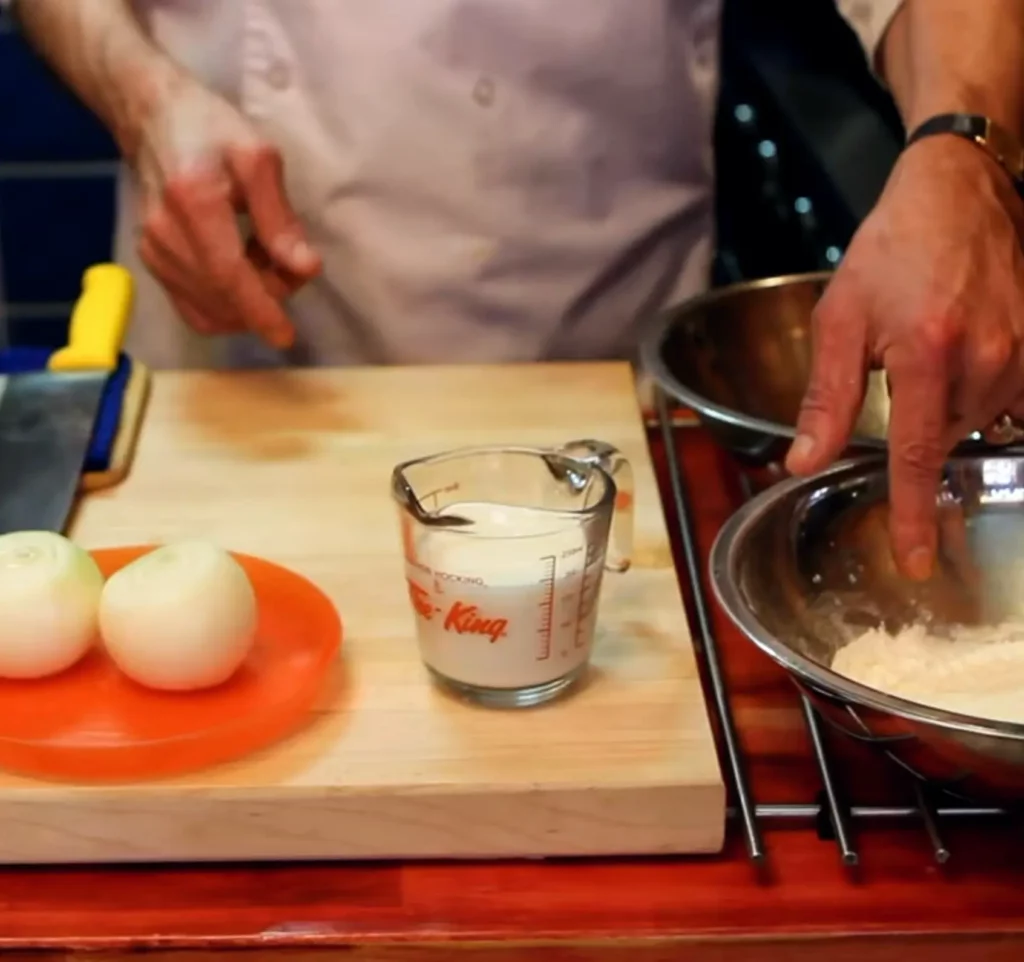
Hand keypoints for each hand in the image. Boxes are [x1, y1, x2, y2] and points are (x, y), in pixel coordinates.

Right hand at [131, 70, 321, 347]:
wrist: (151, 116)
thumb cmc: (211, 129)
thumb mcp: (258, 159)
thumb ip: (281, 218)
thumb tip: (305, 268)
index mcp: (194, 205)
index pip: (229, 276)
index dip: (260, 311)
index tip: (286, 336)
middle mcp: (166, 236)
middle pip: (223, 298)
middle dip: (266, 299)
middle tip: (291, 266)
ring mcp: (154, 253)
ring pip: (208, 309)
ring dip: (247, 303)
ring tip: (265, 263)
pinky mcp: (152, 262)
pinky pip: (193, 306)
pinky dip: (225, 304)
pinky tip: (242, 274)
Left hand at [785, 135, 1023, 579]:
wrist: (958, 192)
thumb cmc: (890, 251)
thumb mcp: (839, 320)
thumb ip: (825, 399)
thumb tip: (803, 462)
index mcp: (927, 355)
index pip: (916, 455)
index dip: (912, 514)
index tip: (918, 562)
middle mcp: (986, 360)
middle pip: (943, 439)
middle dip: (914, 426)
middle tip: (898, 370)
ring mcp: (1023, 352)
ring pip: (974, 420)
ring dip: (944, 404)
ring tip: (926, 345)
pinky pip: (1007, 398)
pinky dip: (975, 391)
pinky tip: (956, 353)